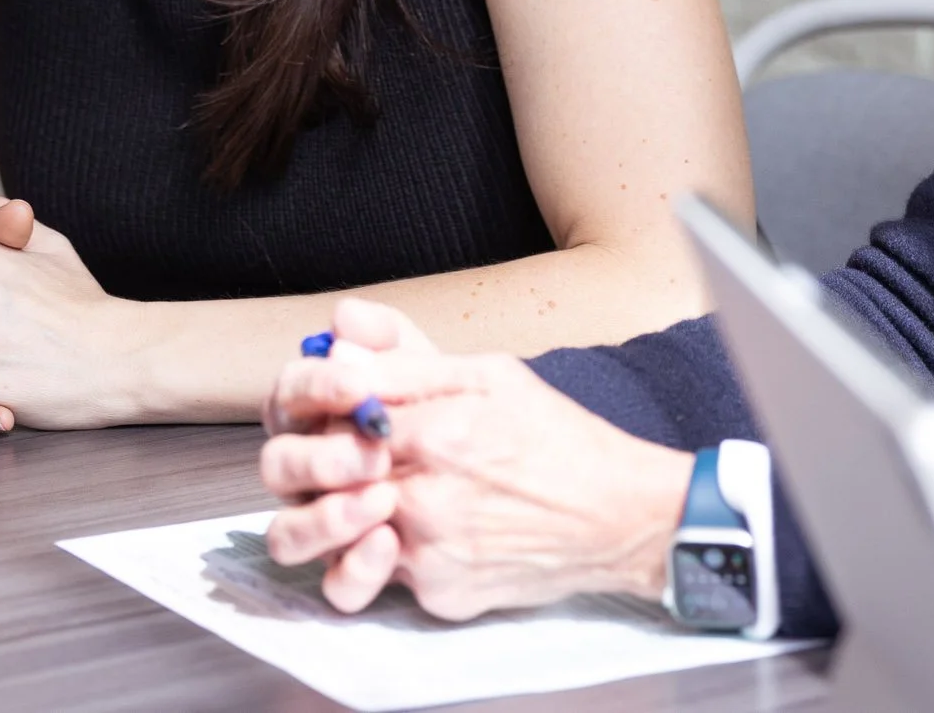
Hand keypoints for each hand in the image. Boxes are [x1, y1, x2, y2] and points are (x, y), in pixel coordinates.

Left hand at [258, 300, 693, 620]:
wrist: (616, 516)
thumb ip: (404, 357)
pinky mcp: (438, 595)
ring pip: (338, 534)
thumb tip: (338, 338)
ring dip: (345, 512)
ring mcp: (426, 554)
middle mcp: (422, 498)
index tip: (347, 407)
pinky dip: (396, 549)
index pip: (330, 417)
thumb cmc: (557, 437)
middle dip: (322, 462)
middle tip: (358, 452)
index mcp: (431, 432)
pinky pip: (385, 574)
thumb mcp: (488, 373)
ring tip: (385, 491)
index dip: (328, 408)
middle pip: (317, 480)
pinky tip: (432, 525)